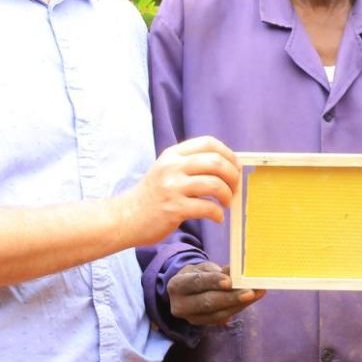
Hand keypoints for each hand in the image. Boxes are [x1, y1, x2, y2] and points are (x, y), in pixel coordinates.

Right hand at [126, 136, 240, 244]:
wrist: (126, 217)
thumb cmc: (152, 195)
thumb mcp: (166, 169)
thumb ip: (189, 163)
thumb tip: (225, 165)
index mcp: (172, 154)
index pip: (208, 143)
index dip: (228, 154)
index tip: (235, 166)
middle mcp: (172, 167)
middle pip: (216, 162)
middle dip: (232, 175)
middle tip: (234, 188)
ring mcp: (172, 187)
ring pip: (215, 185)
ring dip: (228, 195)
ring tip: (226, 203)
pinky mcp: (174, 209)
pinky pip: (208, 208)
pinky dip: (218, 214)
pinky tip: (217, 217)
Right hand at [168, 262, 264, 326]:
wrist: (184, 291)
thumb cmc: (195, 275)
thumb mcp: (202, 268)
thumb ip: (217, 271)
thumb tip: (235, 272)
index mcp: (177, 285)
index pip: (195, 283)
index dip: (212, 282)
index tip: (229, 281)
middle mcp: (180, 305)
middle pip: (207, 302)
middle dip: (231, 298)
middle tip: (250, 292)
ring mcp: (191, 318)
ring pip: (218, 313)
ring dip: (240, 304)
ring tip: (258, 293)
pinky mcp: (202, 324)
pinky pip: (223, 318)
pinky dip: (238, 308)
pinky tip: (252, 299)